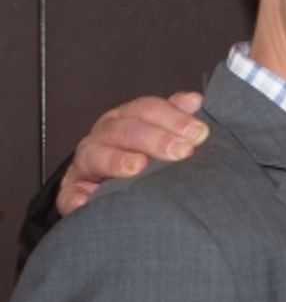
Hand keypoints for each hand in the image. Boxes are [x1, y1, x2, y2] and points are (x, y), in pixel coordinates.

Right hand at [57, 92, 207, 214]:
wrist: (109, 188)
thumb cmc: (143, 156)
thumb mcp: (161, 133)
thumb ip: (176, 116)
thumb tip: (194, 100)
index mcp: (127, 118)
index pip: (148, 109)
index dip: (174, 118)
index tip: (199, 133)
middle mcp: (104, 136)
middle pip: (126, 129)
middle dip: (155, 139)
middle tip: (182, 151)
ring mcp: (85, 163)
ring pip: (96, 155)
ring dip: (117, 160)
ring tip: (138, 167)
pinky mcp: (72, 192)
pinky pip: (70, 195)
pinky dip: (75, 198)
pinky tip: (87, 202)